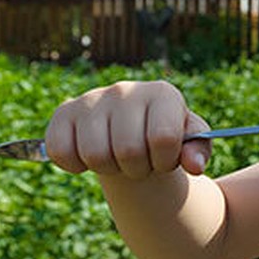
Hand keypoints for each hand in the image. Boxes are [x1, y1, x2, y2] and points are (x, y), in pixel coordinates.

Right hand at [45, 81, 211, 177]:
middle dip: (138, 168)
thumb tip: (195, 165)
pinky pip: (60, 151)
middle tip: (141, 162)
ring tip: (119, 158)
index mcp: (162, 93)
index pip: (163, 138)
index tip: (165, 158)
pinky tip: (90, 156)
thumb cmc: (165, 137)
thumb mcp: (190, 142)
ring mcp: (91, 99)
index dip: (165, 161)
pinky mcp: (63, 113)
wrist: (133, 132)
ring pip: (95, 155)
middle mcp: (125, 89)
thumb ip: (199, 151)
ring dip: (109, 169)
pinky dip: (75, 165)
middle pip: (128, 151)